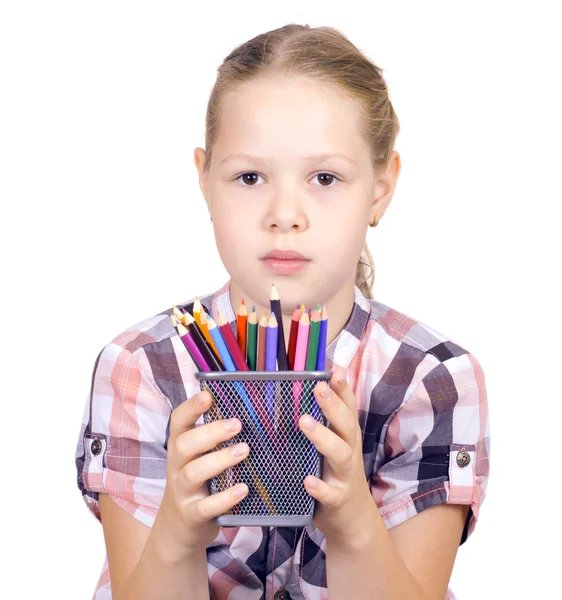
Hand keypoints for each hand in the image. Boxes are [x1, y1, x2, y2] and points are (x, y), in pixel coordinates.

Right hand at [155, 389, 249, 559]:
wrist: (177, 529)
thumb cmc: (196, 484)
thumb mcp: (198, 458)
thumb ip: (214, 439)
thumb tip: (245, 411)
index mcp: (179, 447)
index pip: (178, 422)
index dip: (190, 407)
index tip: (207, 395)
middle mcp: (176, 466)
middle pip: (185, 444)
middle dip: (210, 432)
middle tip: (237, 424)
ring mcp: (182, 492)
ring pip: (193, 472)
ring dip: (219, 460)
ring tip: (244, 451)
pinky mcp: (192, 515)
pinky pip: (206, 507)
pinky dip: (224, 498)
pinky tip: (243, 489)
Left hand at [298, 369, 374, 542]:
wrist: (353, 521)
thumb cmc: (336, 475)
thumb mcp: (335, 446)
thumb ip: (325, 423)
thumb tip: (305, 390)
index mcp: (347, 437)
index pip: (348, 407)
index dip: (343, 388)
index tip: (336, 368)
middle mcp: (350, 452)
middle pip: (347, 425)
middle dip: (334, 405)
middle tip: (318, 387)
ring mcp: (345, 477)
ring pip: (340, 454)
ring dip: (323, 437)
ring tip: (304, 422)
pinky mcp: (338, 501)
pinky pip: (330, 494)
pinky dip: (320, 487)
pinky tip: (307, 480)